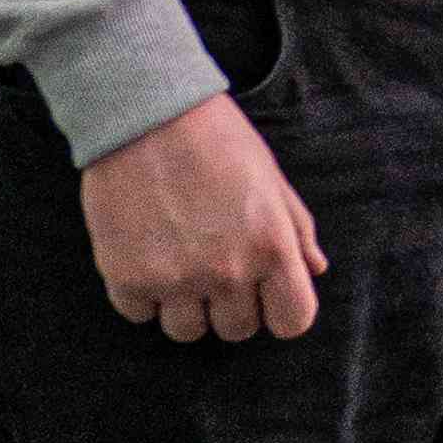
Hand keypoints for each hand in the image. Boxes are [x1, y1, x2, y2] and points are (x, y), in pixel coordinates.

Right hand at [83, 91, 325, 347]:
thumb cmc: (216, 138)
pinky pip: (139, 314)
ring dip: (184, 305)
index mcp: (271, 247)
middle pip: (237, 331)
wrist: (146, 111)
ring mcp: (175, 279)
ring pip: (186, 331)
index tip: (264, 293)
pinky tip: (144, 255)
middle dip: (230, 304)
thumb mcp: (271, 177)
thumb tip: (316, 268)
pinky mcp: (126, 277)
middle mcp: (227, 271)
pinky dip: (141, 294)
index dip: (280, 309)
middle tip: (213, 262)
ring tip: (177, 260)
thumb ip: (296, 228)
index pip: (292, 321)